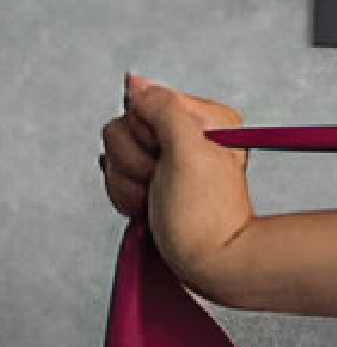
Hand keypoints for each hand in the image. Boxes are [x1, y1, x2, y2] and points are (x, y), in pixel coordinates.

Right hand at [101, 73, 257, 288]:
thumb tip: (137, 84)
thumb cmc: (207, 216)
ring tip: (158, 198)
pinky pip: (116, 176)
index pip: (143, 103)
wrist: (212, 262)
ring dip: (130, 182)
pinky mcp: (153, 182)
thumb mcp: (188, 150)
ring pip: (115, 154)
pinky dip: (126, 194)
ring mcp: (168, 159)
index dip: (145, 134)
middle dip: (135, 161)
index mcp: (206, 118)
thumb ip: (162, 107)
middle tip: (163, 182)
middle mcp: (187, 134)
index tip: (168, 158)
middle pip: (123, 128)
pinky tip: (149, 206)